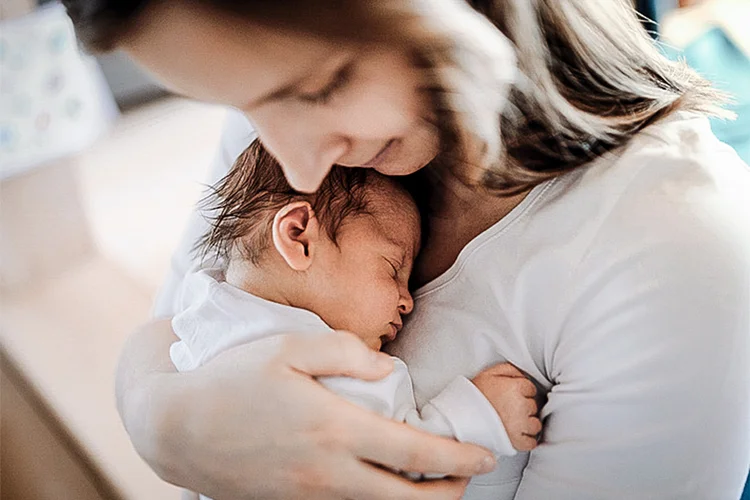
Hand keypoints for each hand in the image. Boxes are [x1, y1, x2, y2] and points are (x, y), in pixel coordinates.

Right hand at [117, 321, 495, 499]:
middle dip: (446, 496)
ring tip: (432, 484)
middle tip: (467, 478)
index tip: (483, 457)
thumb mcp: (288, 347)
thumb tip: (390, 370)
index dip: (456, 459)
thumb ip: (346, 353)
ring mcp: (308, 496)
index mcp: (334, 429)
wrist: (175, 427)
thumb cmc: (232, 378)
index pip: (413, 454)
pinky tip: (380, 485)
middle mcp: (327, 473)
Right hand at [472, 363, 541, 451]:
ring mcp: (520, 425)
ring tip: (509, 422)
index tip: (510, 395)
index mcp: (515, 387)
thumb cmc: (472, 396)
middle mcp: (521, 406)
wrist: (459, 419)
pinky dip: (525, 440)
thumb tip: (522, 373)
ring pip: (535, 425)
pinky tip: (513, 434)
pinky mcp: (517, 441)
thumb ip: (509, 369)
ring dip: (526, 424)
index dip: (520, 391)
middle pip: (533, 406)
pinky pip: (531, 442)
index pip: (531, 388)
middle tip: (507, 408)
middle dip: (523, 407)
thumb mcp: (488, 373)